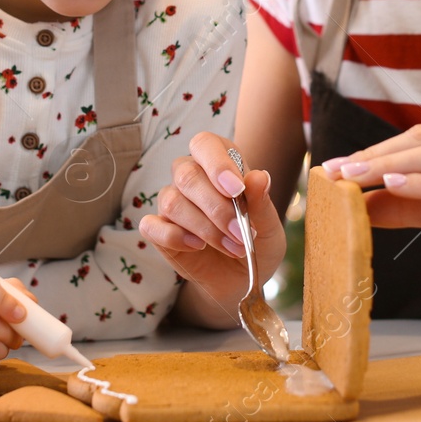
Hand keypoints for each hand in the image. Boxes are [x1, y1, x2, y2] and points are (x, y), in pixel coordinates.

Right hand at [139, 132, 286, 315]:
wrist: (242, 277)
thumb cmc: (257, 242)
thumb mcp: (270, 226)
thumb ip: (262, 202)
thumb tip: (259, 177)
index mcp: (219, 162)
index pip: (205, 144)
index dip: (217, 163)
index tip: (236, 189)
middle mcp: (191, 176)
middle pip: (187, 174)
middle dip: (216, 207)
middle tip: (240, 232)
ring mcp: (172, 202)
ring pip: (172, 202)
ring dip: (205, 228)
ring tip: (232, 247)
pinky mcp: (158, 230)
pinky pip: (151, 226)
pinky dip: (175, 237)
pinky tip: (198, 247)